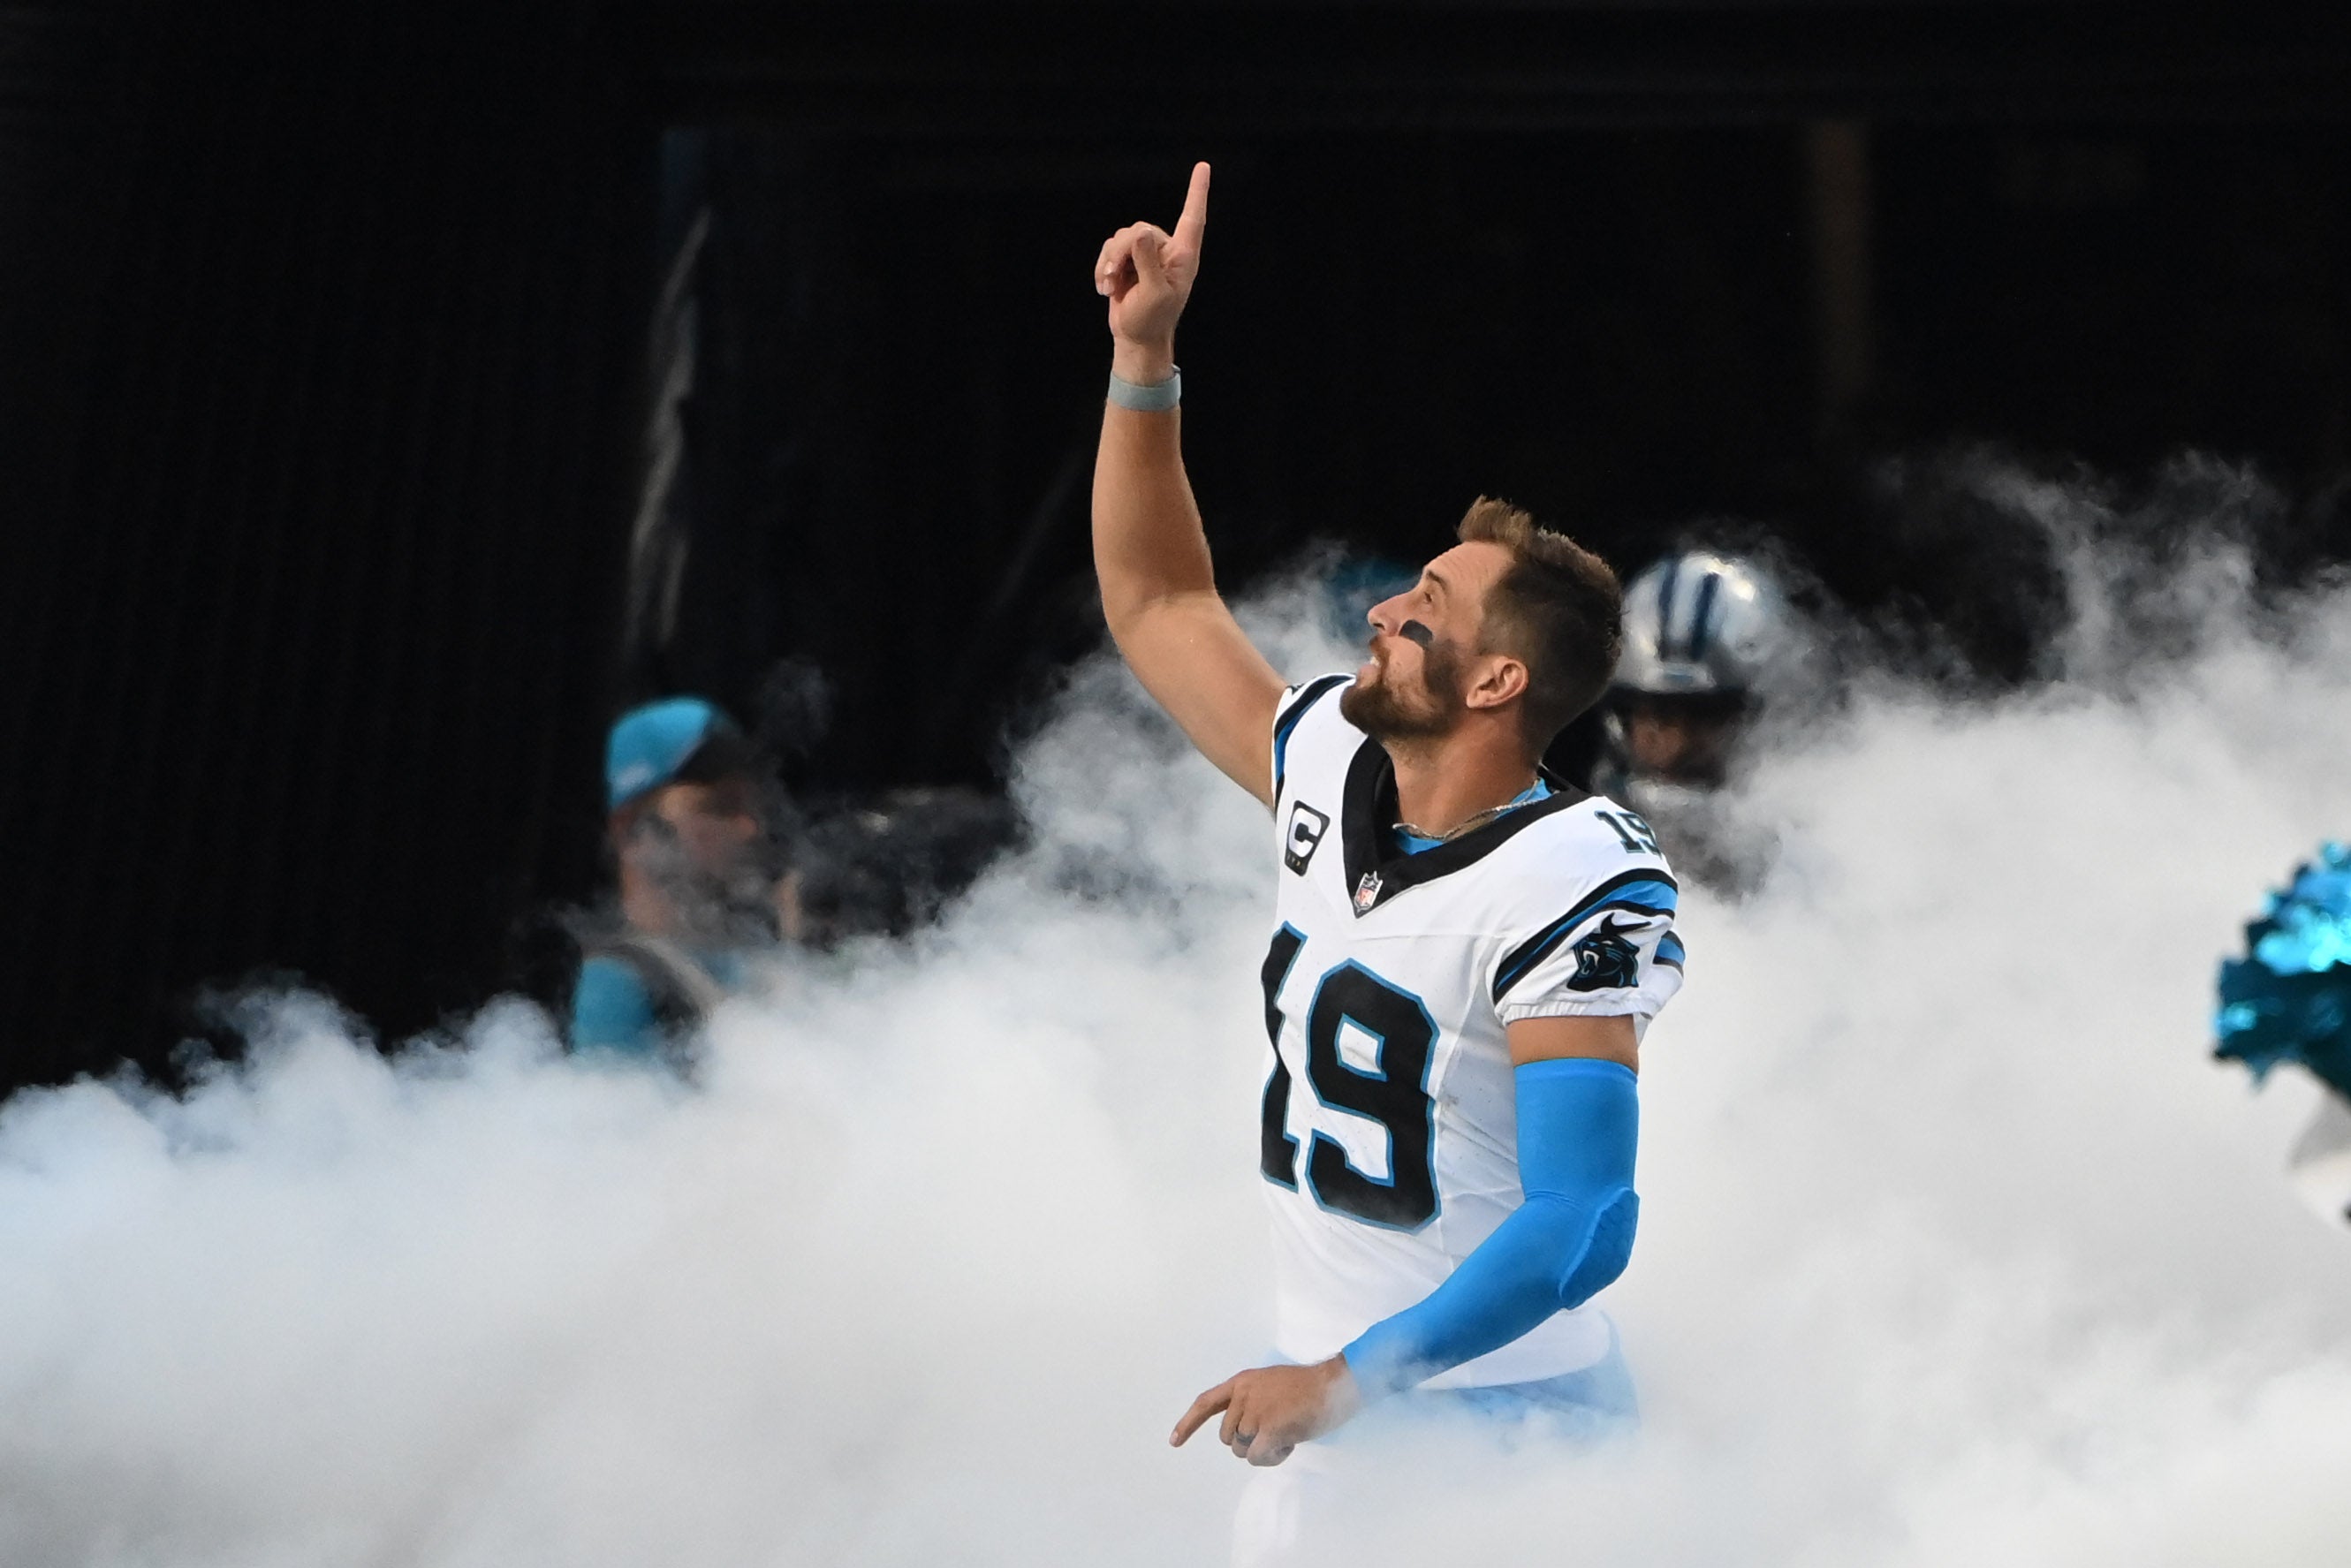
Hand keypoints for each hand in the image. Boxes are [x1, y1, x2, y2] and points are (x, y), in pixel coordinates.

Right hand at [1093, 162, 1209, 381]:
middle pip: (1140, 230)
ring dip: (1110, 262)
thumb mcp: (1154, 294)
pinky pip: (1109, 248)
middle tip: (1116, 278)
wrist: (1136, 337)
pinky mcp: (1126, 260)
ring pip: (1121, 237)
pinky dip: (1103, 266)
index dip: (1197, 193)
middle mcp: (1165, 251)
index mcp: (1182, 256)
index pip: (1192, 219)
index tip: (1203, 167)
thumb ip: (1148, 262)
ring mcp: (1145, 254)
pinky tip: (1104, 287)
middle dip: (1122, 252)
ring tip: (1110, 286)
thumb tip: (1140, 232)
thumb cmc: (1153, 320)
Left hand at [1168, 1354, 1361, 1466]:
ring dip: (1263, 1450)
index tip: (1174, 1442)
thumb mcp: (1271, 1387)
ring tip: (1287, 1433)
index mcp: (1242, 1383)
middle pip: (1227, 1438)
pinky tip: (1289, 1444)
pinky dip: (1272, 1457)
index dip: (1188, 1423)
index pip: (1205, 1403)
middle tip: (1278, 1430)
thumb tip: (1243, 1437)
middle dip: (1249, 1442)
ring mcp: (1255, 1411)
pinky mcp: (1269, 1428)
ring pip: (1242, 1450)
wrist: (1334, 1384)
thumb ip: (1252, 1404)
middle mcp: (1243, 1395)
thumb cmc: (1308, 1388)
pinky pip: (1256, 1457)